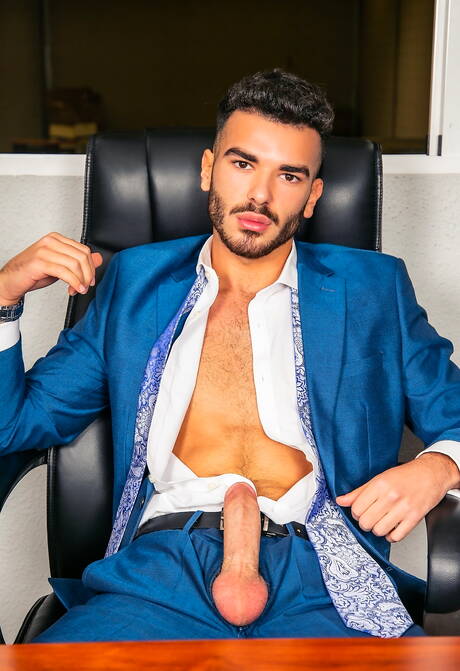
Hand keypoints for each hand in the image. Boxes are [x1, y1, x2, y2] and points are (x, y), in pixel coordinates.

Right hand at [0, 232, 102, 304]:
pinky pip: (64, 272)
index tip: (90, 280)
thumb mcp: (60, 266)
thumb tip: (98, 258)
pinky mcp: (39, 262)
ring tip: (78, 290)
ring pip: (75, 264)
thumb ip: (78, 261)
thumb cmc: (33, 273)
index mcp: (56, 239)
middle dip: (88, 274)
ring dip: (80, 280)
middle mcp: (50, 241)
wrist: (11, 281)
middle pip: (82, 256)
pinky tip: (74, 289)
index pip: (84, 250)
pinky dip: (73, 282)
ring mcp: (44, 250)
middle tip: (86, 286)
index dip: (91, 267)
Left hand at [336, 453, 459, 541]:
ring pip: (379, 531)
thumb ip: (359, 491)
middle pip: (366, 522)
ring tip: (382, 522)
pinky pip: (396, 536)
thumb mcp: (379, 478)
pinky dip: (392, 536)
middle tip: (370, 517)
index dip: (355, 513)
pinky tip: (392, 527)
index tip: (360, 511)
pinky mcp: (415, 518)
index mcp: (380, 485)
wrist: (431, 474)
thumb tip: (341, 501)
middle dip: (365, 522)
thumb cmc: (406, 475)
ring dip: (378, 529)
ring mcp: (403, 508)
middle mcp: (391, 496)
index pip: (356, 508)